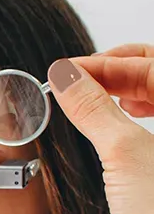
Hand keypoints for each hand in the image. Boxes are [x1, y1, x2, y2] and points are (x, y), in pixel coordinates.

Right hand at [48, 47, 153, 213]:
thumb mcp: (122, 152)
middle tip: (71, 84)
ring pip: (151, 101)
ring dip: (117, 95)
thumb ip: (93, 108)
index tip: (66, 71)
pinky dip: (124, 122)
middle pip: (152, 76)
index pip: (150, 61)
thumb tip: (67, 77)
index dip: (106, 61)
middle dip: (110, 74)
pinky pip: (147, 131)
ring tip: (83, 102)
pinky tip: (104, 131)